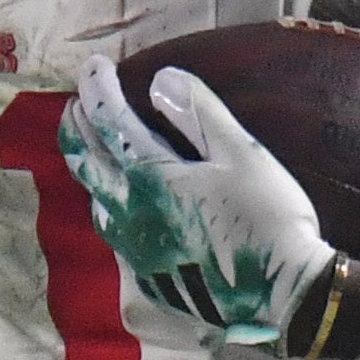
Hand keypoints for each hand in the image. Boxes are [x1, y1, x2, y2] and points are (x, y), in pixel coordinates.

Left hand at [56, 57, 334, 347]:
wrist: (282, 294)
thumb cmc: (269, 219)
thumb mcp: (243, 154)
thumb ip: (199, 113)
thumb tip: (161, 80)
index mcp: (151, 178)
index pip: (109, 121)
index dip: (97, 88)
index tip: (93, 65)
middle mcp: (130, 212)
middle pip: (85, 160)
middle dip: (77, 125)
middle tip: (77, 102)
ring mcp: (135, 247)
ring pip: (94, 197)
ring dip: (87, 165)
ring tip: (89, 145)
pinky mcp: (147, 274)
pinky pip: (113, 230)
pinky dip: (107, 202)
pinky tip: (118, 201)